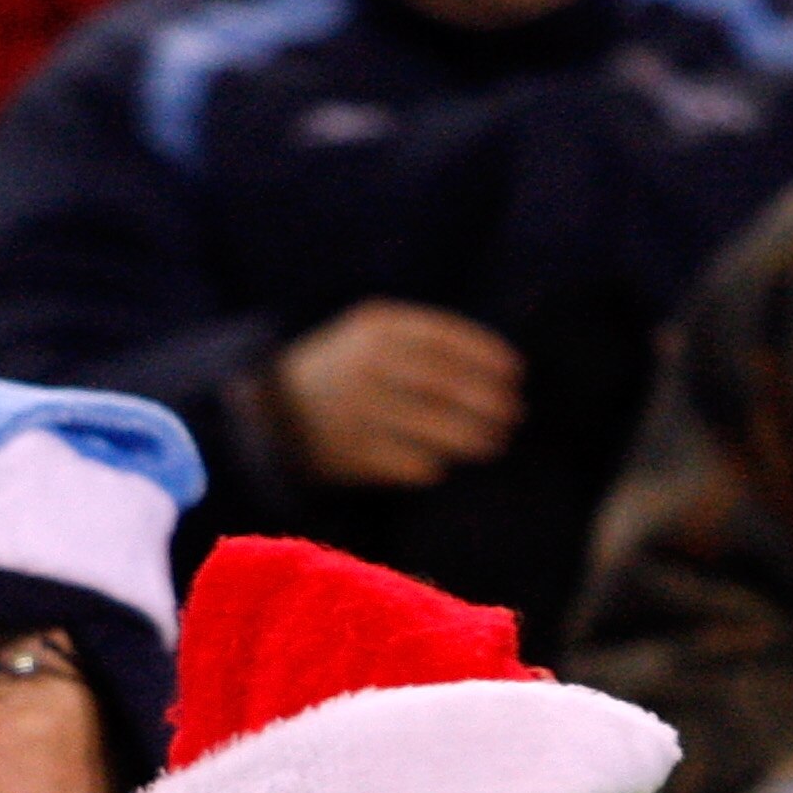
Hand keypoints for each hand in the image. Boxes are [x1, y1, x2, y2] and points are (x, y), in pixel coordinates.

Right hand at [270, 301, 524, 488]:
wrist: (276, 412)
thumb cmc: (345, 371)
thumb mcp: (373, 336)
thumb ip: (423, 342)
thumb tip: (494, 367)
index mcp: (376, 328)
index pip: (443, 338)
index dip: (484, 355)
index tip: (515, 372)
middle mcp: (368, 365)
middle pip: (442, 383)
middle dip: (485, 400)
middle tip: (514, 414)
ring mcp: (358, 410)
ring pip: (429, 424)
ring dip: (469, 436)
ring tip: (494, 442)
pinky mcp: (352, 453)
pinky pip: (405, 462)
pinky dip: (432, 464)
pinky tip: (447, 465)